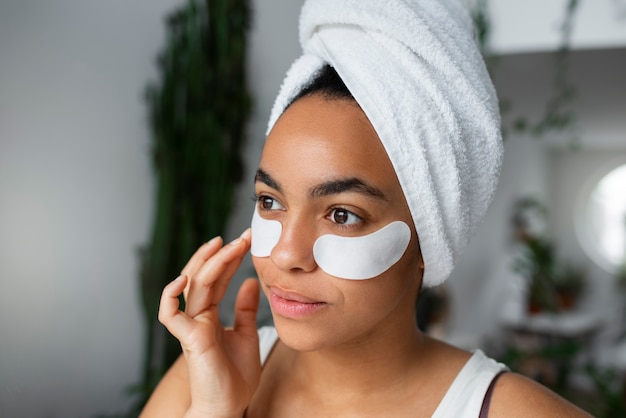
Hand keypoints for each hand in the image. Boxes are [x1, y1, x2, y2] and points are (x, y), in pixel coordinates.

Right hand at [158, 229, 259, 417]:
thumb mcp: (247, 335)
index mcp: (210, 315)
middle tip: (242, 236)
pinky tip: (184, 280)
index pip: (218, 279)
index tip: (247, 240)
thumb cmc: (235, 376)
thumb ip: (246, 310)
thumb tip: (250, 282)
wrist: (228, 406)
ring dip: (207, 263)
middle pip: (204, 276)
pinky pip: (170, 315)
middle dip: (221, 254)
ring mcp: (191, 326)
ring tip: (223, 244)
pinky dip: (171, 296)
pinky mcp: (189, 339)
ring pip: (193, 286)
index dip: (230, 258)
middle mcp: (198, 316)